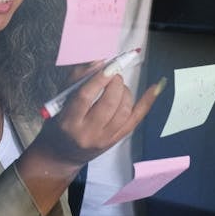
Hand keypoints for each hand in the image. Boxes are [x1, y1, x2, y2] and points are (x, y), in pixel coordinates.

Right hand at [34, 67, 159, 166]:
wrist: (62, 154)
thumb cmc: (58, 122)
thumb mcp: (60, 100)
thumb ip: (77, 78)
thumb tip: (99, 61)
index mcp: (69, 121)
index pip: (85, 97)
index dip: (98, 79)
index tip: (107, 65)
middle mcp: (87, 133)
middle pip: (108, 104)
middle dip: (115, 83)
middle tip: (113, 73)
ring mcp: (104, 139)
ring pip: (123, 111)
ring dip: (125, 91)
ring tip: (118, 84)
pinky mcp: (116, 141)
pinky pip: (136, 119)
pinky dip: (147, 102)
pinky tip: (156, 87)